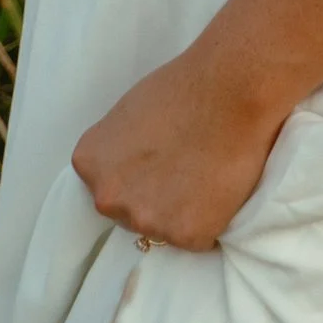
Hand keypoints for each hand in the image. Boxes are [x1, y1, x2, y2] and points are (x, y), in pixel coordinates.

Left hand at [72, 43, 286, 250]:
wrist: (232, 87)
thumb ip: (120, 150)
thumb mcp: (130, 112)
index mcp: (89, 163)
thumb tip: (130, 166)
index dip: (137, 175)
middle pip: (130, 212)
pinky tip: (220, 187)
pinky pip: (198, 237)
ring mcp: (146, 221)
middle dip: (153, 198)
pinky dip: (210, 219)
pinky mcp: (186, 235)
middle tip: (185, 168)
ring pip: (163, 229)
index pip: (108, 185)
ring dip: (182, 212)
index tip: (159, 160)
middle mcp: (108, 198)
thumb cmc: (185, 85)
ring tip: (206, 175)